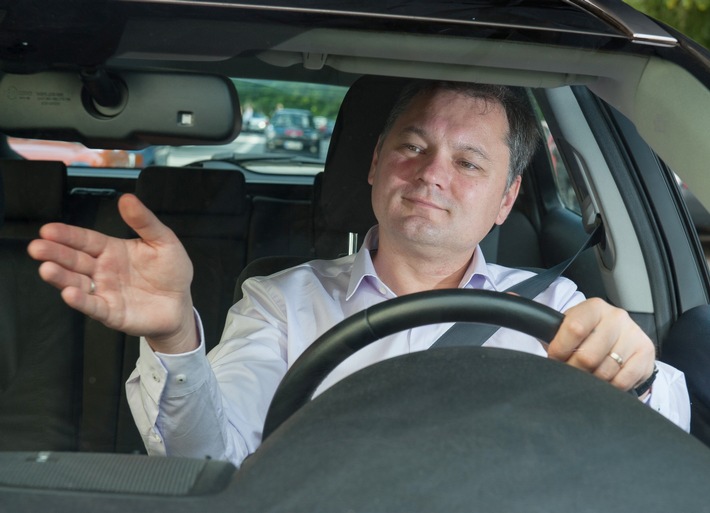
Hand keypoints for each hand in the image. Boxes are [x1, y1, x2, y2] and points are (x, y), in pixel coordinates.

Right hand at [27, 193, 197, 353]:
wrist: (180, 303)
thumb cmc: (171, 271)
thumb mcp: (164, 241)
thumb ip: (144, 221)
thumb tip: (127, 198)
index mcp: (112, 250)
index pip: (85, 240)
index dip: (67, 235)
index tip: (48, 229)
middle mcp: (103, 270)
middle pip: (74, 260)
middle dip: (55, 253)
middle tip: (37, 247)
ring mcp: (105, 292)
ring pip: (77, 283)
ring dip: (61, 277)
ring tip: (47, 269)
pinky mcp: (112, 312)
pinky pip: (94, 306)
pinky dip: (82, 301)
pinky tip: (70, 294)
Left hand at [546, 298, 655, 395]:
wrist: (622, 338)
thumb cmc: (588, 335)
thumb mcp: (569, 326)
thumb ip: (550, 329)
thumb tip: (514, 303)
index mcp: (594, 307)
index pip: (573, 329)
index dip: (560, 350)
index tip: (555, 358)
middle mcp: (616, 317)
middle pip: (588, 356)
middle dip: (574, 370)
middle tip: (571, 371)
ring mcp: (634, 335)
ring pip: (604, 372)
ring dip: (592, 380)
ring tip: (589, 374)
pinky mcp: (646, 353)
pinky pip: (622, 381)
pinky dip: (610, 386)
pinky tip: (606, 379)